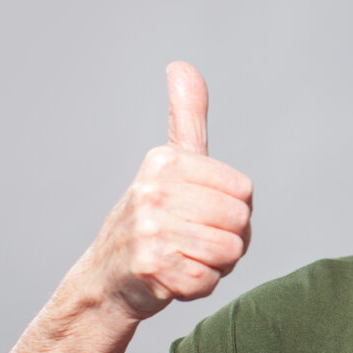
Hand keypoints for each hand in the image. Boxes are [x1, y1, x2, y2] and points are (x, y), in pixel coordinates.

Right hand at [86, 61, 253, 319]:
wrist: (107, 279)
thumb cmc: (152, 218)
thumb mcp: (170, 163)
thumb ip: (185, 116)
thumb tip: (182, 65)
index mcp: (165, 162)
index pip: (245, 192)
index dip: (234, 212)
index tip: (201, 214)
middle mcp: (152, 191)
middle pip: (240, 222)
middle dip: (227, 240)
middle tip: (192, 241)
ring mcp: (148, 230)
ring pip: (229, 253)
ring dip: (214, 265)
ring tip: (183, 257)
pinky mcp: (149, 268)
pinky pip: (208, 282)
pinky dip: (197, 287)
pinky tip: (172, 278)